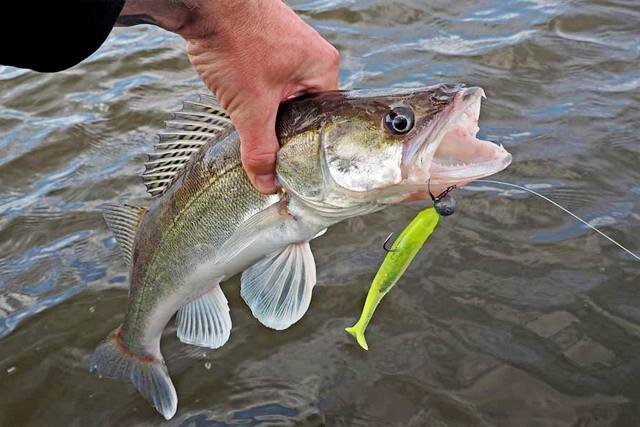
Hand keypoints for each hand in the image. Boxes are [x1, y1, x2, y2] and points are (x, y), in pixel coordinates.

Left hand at [118, 0, 338, 193]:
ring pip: (281, 94)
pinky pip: (265, 77)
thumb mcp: (252, 107)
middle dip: (280, 125)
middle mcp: (311, 55)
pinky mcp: (264, 41)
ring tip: (247, 112)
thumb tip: (268, 184)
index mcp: (323, 68)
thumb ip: (261, 150)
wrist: (205, 1)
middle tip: (264, 140)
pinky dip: (251, 89)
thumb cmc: (237, 41)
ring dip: (263, 107)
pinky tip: (237, 92)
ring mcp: (287, 45)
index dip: (304, 143)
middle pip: (302, 108)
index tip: (289, 161)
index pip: (323, 120)